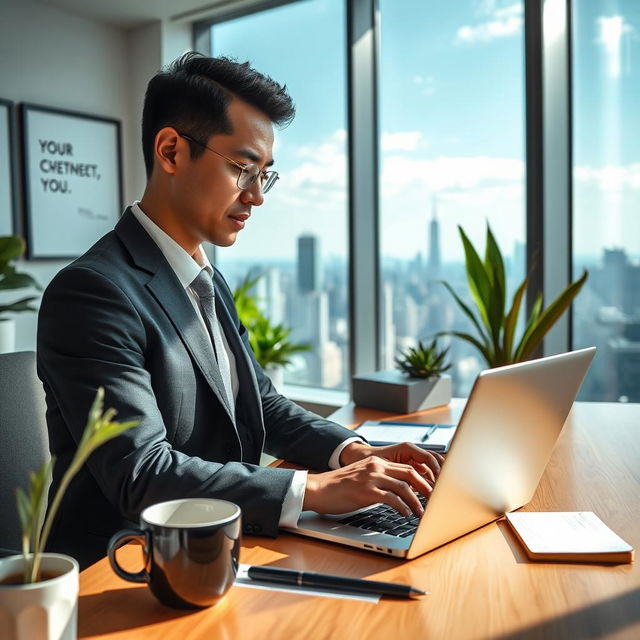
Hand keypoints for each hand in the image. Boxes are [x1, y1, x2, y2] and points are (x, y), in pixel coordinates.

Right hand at [303, 447, 441, 517]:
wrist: (318, 489)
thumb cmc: (339, 487)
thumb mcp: (362, 478)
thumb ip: (379, 480)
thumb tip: (398, 492)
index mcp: (376, 462)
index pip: (407, 467)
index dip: (422, 479)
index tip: (431, 490)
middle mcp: (376, 467)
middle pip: (410, 473)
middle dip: (425, 487)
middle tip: (434, 500)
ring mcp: (371, 478)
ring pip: (403, 486)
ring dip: (416, 501)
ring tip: (421, 512)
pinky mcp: (366, 491)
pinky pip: (391, 498)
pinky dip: (402, 506)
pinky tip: (405, 513)